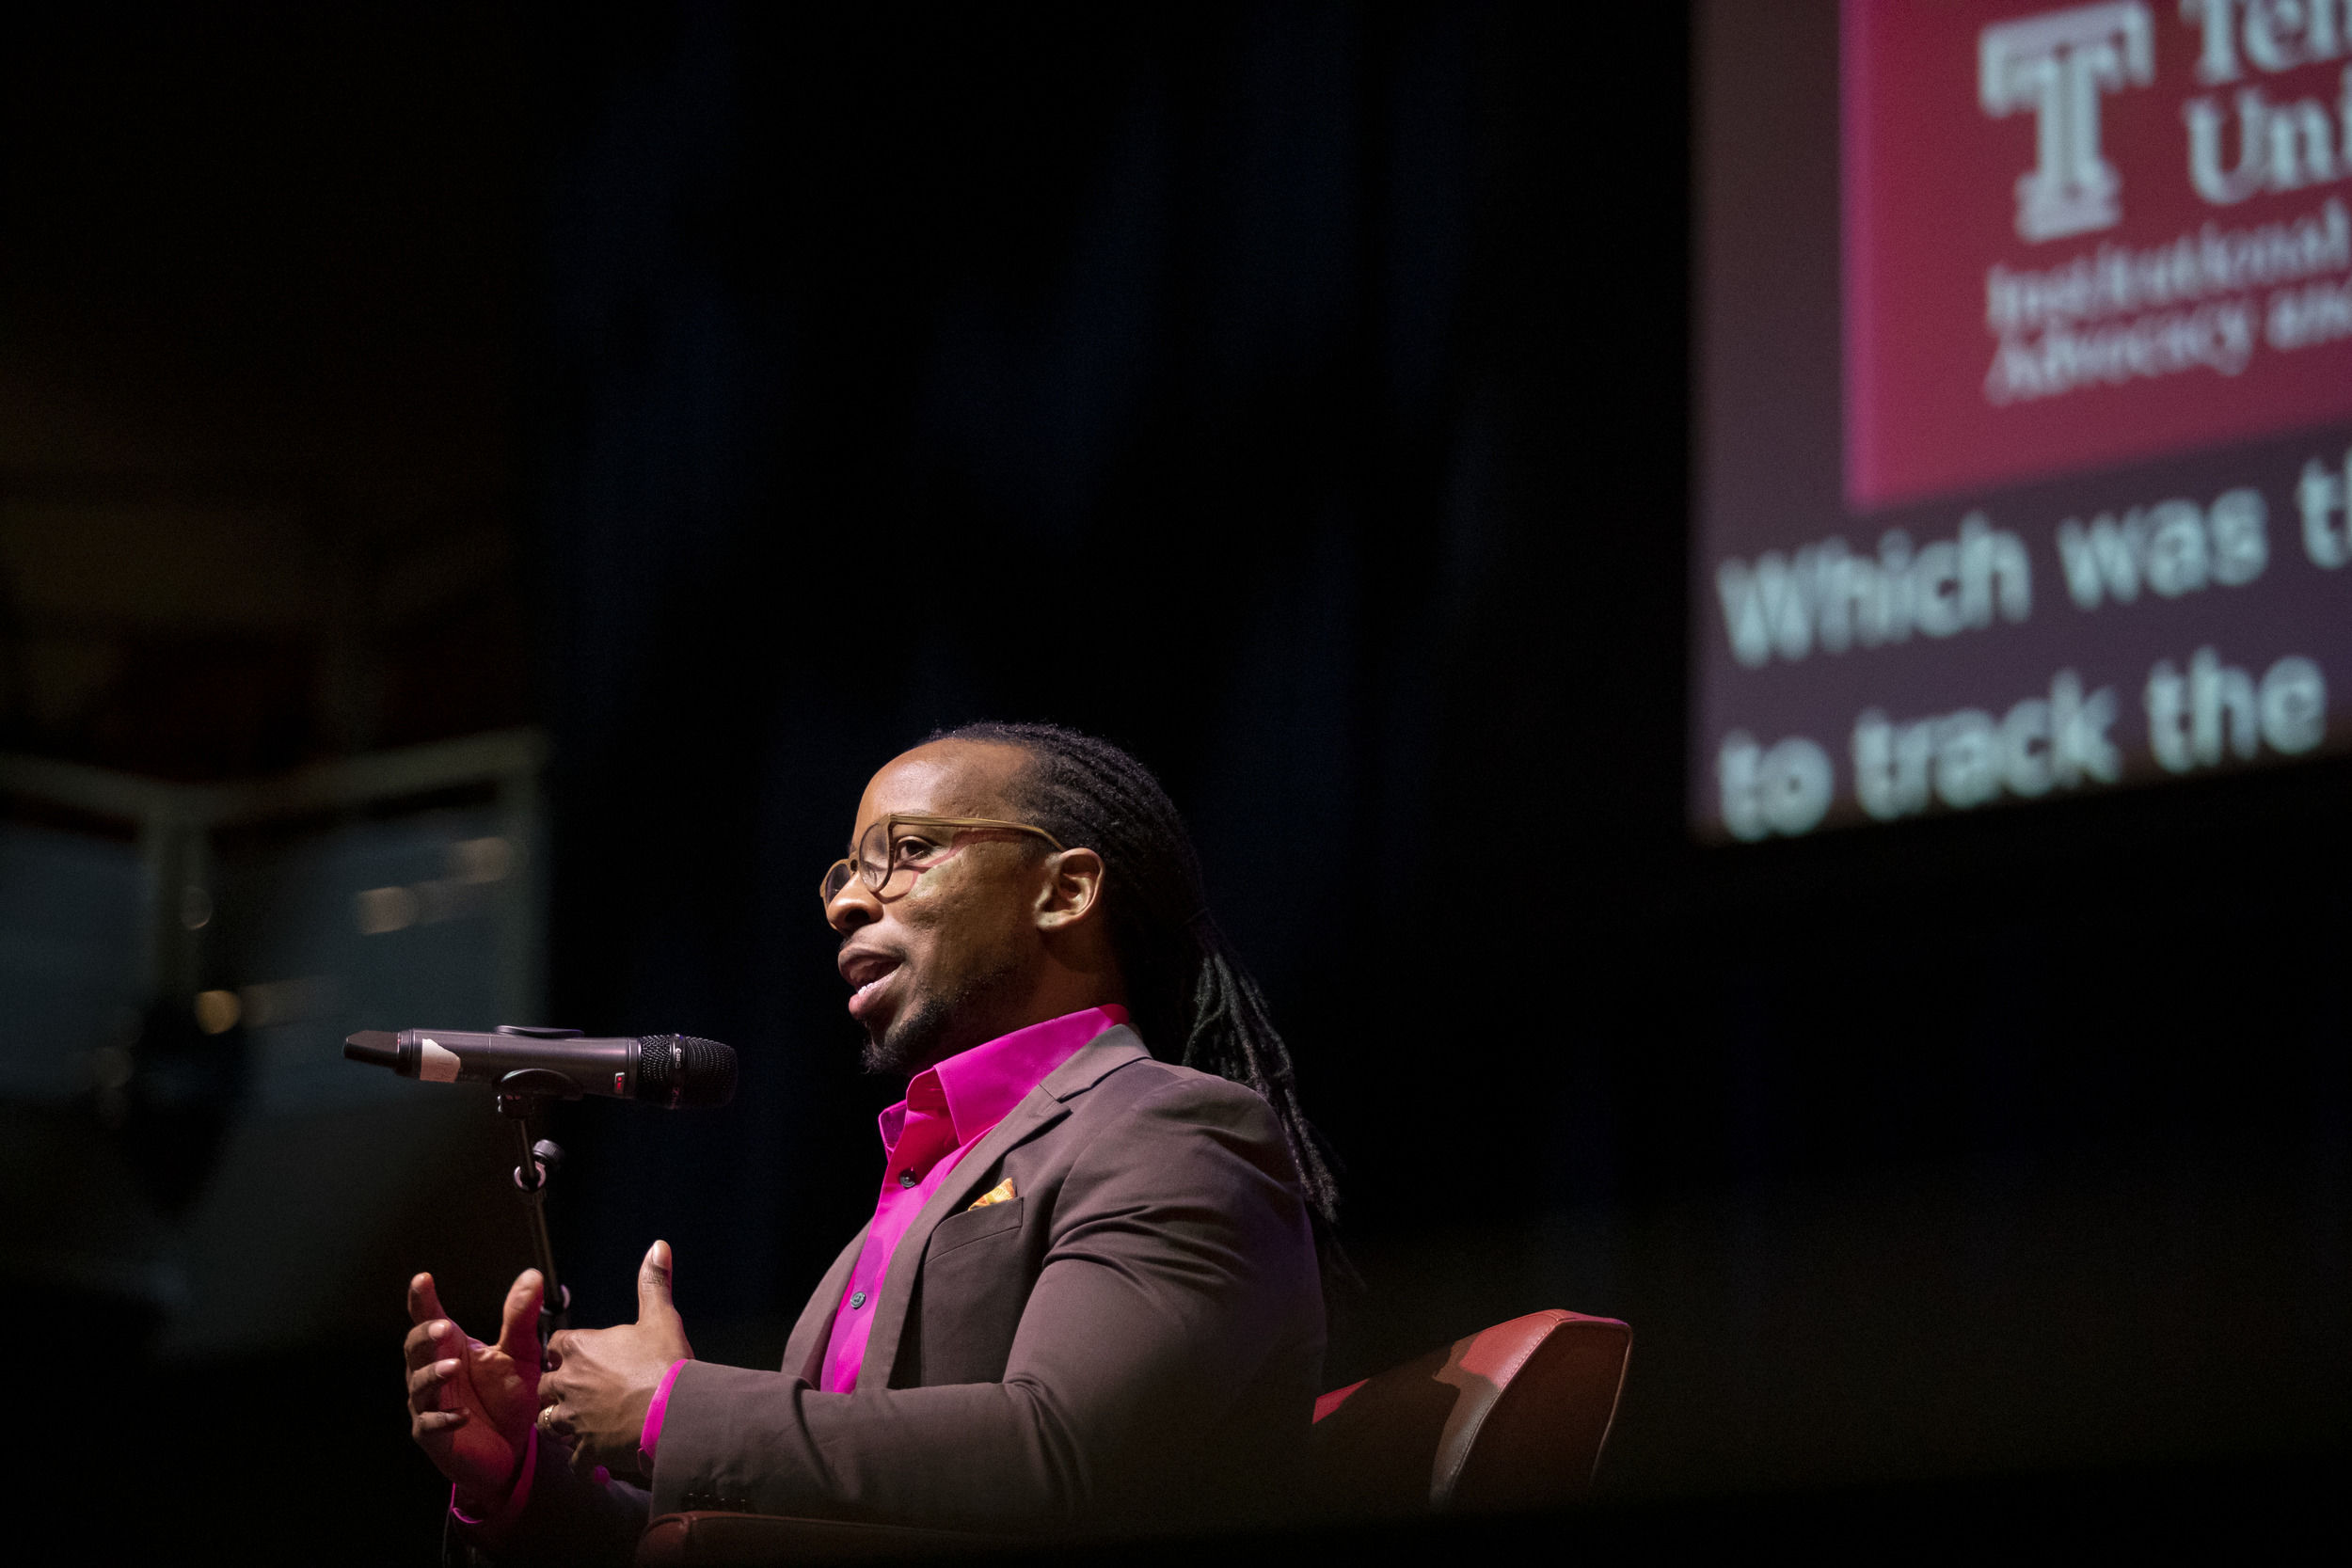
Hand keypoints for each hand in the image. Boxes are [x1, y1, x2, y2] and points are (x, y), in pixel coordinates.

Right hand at [404, 1269, 543, 1513]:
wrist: (513, 1448)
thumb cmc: (508, 1397)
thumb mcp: (521, 1355)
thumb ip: (521, 1318)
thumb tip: (533, 1276)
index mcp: (451, 1347)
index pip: (430, 1319)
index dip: (423, 1300)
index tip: (422, 1279)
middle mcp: (433, 1372)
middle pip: (415, 1348)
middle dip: (425, 1336)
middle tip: (444, 1327)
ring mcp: (429, 1404)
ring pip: (418, 1385)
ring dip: (433, 1374)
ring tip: (453, 1366)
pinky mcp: (433, 1435)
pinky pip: (430, 1424)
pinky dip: (444, 1418)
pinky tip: (462, 1414)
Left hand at [539, 1241, 692, 1475]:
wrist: (676, 1413)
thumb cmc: (665, 1363)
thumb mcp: (660, 1317)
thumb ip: (653, 1283)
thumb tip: (658, 1246)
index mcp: (580, 1348)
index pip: (554, 1344)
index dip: (566, 1350)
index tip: (580, 1354)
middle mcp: (568, 1382)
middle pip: (545, 1384)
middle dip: (557, 1387)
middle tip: (579, 1389)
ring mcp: (574, 1418)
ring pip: (551, 1421)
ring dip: (564, 1421)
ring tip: (582, 1421)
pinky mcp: (585, 1449)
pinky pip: (574, 1457)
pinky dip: (584, 1456)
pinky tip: (599, 1453)